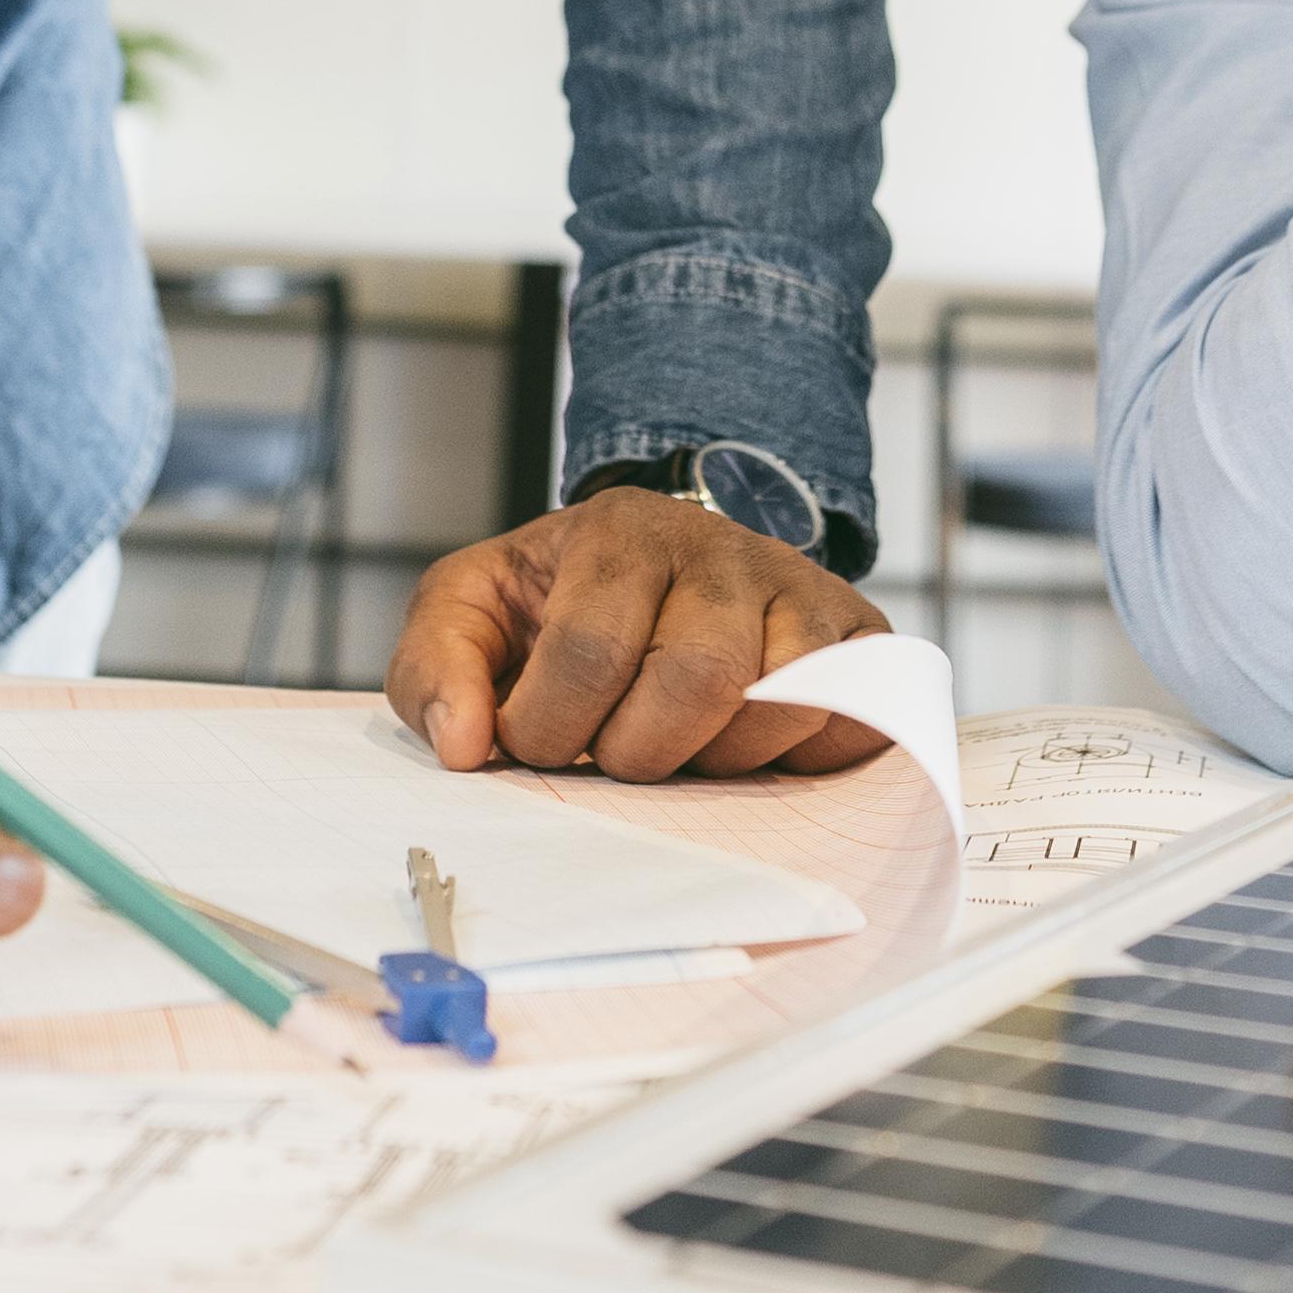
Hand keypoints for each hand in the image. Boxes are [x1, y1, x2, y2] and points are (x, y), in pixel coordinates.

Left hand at [385, 490, 891, 777]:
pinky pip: (849, 716)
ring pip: (777, 705)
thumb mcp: (469, 612)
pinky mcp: (857, 634)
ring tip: (678, 744)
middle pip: (696, 679)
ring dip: (716, 761)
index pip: (590, 648)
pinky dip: (797, 755)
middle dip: (639, 752)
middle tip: (614, 754)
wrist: (659, 564)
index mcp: (621, 532)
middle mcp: (721, 547)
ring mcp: (800, 587)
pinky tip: (746, 746)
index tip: (536, 740)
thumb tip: (463, 744)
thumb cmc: (557, 602)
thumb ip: (435, 670)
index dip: (551, 725)